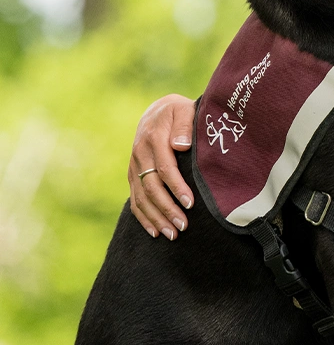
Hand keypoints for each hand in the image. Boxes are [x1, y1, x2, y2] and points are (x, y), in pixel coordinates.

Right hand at [128, 94, 195, 239]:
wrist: (157, 111)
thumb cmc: (178, 111)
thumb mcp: (184, 109)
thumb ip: (184, 125)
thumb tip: (181, 146)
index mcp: (153, 138)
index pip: (165, 168)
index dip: (177, 187)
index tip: (190, 203)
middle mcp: (140, 154)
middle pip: (151, 187)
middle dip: (167, 209)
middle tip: (183, 226)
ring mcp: (134, 166)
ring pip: (141, 197)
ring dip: (156, 217)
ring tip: (172, 235)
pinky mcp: (133, 175)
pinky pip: (134, 199)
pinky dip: (143, 217)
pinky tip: (154, 231)